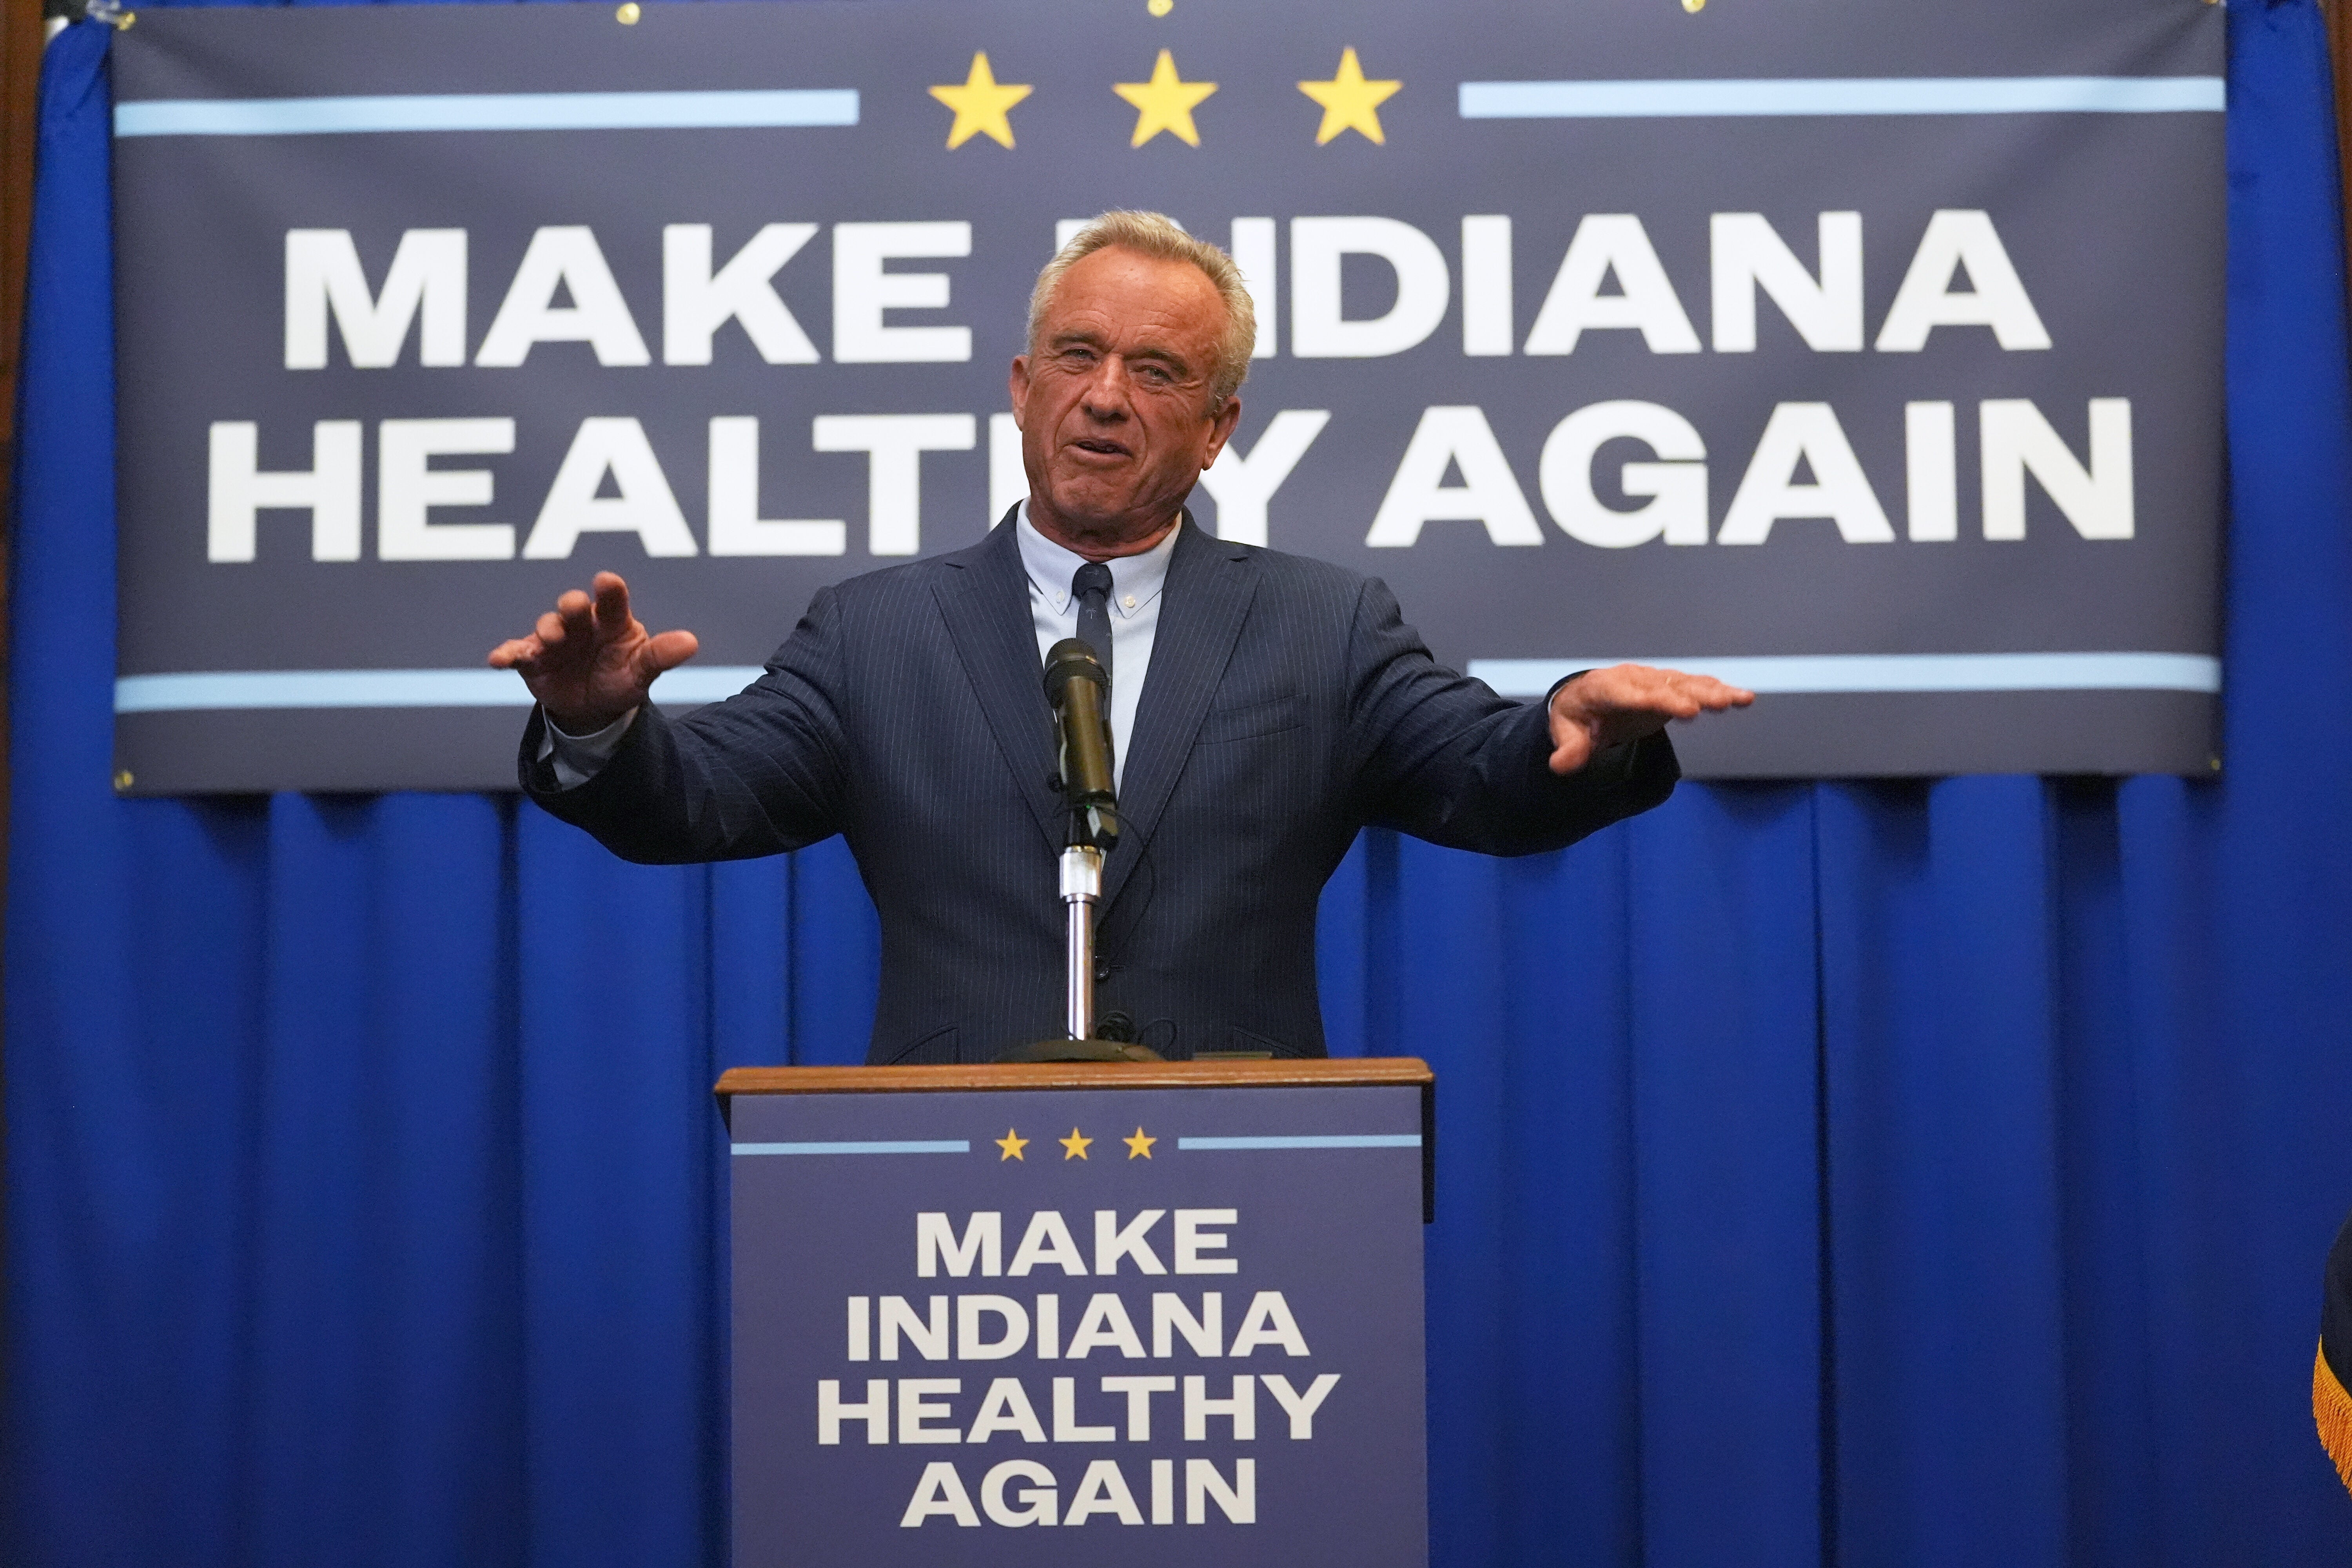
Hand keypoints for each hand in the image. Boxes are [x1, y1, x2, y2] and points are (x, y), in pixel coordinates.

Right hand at [487, 571, 699, 733]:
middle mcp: (581, 624)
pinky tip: (498, 660)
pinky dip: (507, 654)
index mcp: (611, 620)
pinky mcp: (532, 658)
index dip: (609, 591)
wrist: (594, 706)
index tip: (607, 581)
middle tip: (572, 607)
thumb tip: (691, 642)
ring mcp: (554, 639)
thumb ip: (661, 655)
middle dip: (571, 606)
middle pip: (573, 608)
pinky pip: (517, 652)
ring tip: (550, 639)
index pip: (612, 601)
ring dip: (546, 629)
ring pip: (546, 627)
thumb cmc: (621, 676)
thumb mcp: (642, 670)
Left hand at [1546, 663, 1753, 774]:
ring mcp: (1653, 682)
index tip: (1682, 710)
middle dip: (1691, 695)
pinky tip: (1742, 698)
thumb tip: (1561, 765)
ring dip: (1713, 691)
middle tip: (1716, 705)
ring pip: (1685, 684)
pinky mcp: (1668, 689)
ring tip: (1740, 699)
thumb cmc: (1576, 716)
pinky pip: (1694, 687)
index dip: (1655, 701)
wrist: (1586, 698)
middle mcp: (1633, 680)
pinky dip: (1718, 691)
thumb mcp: (1565, 731)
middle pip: (1664, 687)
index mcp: (1604, 688)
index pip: (1629, 695)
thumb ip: (1569, 748)